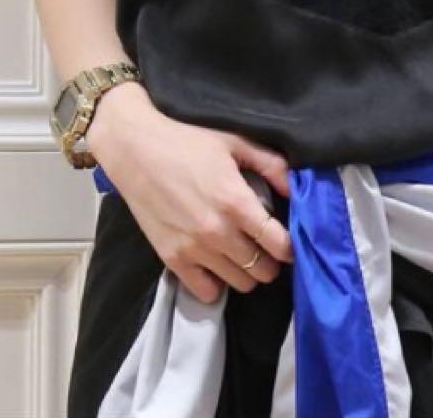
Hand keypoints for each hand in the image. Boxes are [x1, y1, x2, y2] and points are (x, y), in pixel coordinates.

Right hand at [85, 82, 294, 303]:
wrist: (135, 149)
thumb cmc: (188, 141)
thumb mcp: (235, 142)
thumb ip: (271, 165)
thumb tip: (297, 188)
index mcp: (236, 202)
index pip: (278, 243)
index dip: (291, 247)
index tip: (291, 243)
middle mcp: (218, 232)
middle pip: (262, 269)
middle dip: (271, 260)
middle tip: (266, 246)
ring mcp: (193, 249)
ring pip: (239, 283)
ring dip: (248, 273)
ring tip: (243, 254)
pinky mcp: (171, 259)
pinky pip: (205, 292)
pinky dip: (217, 284)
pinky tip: (218, 265)